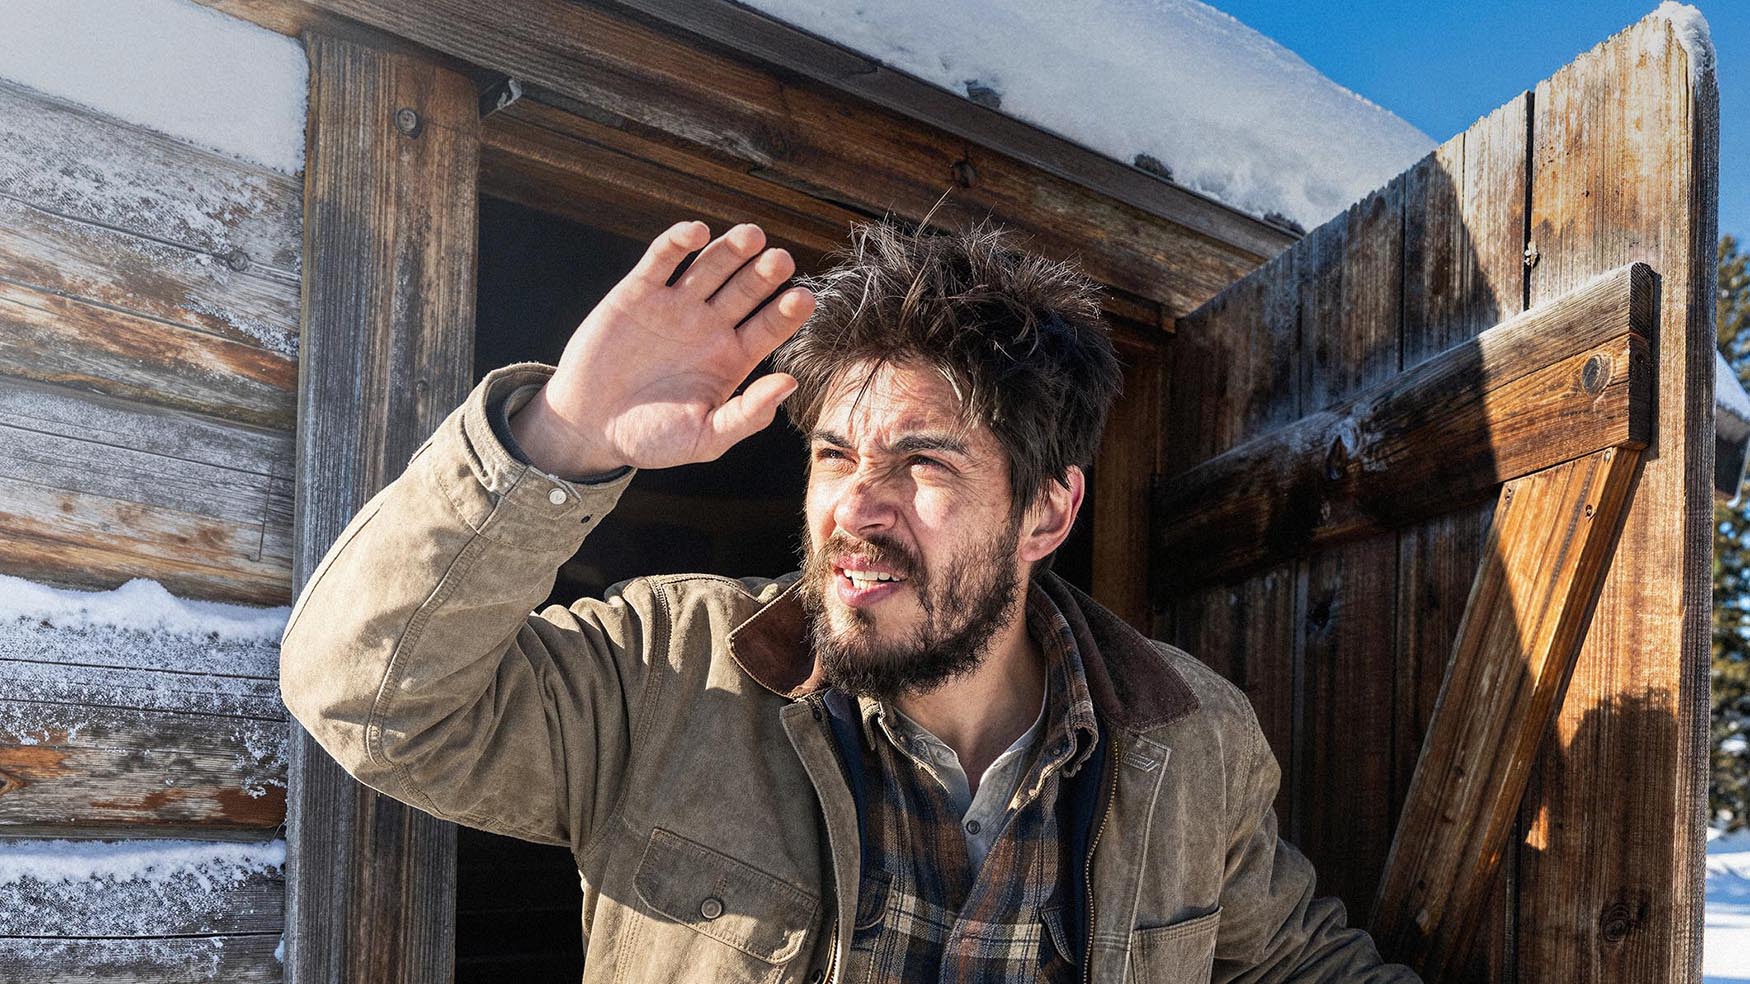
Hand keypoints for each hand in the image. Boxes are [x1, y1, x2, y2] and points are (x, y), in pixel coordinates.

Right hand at [508, 221, 815, 475]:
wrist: (587, 427)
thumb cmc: (651, 439)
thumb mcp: (705, 439)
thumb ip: (747, 415)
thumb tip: (790, 384)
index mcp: (732, 357)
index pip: (770, 326)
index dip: (787, 312)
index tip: (804, 299)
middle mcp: (710, 325)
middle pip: (746, 289)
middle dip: (764, 273)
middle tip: (781, 261)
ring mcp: (676, 305)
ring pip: (711, 267)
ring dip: (731, 250)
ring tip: (751, 237)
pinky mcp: (638, 292)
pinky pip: (662, 260)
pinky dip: (678, 242)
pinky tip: (697, 232)